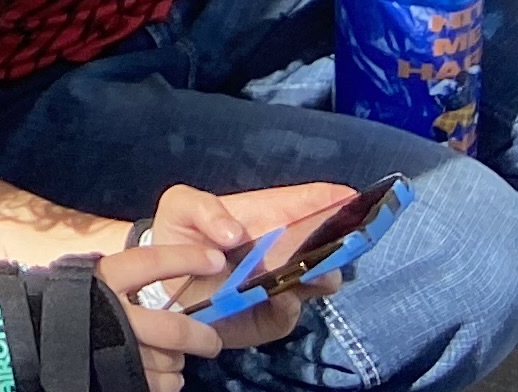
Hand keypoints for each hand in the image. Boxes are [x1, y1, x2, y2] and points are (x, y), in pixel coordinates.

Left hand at [109, 177, 364, 378]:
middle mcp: (285, 249)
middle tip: (340, 243)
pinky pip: (291, 313)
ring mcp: (284, 283)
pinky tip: (280, 297)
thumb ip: (204, 209)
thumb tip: (234, 233)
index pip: (310, 202)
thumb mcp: (182, 207)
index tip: (355, 200)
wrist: (162, 286)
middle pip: (329, 243)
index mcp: (269, 214)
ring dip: (320, 274)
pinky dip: (288, 305)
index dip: (336, 200)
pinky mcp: (272, 317)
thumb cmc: (180, 235)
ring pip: (321, 279)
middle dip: (341, 241)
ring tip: (313, 271)